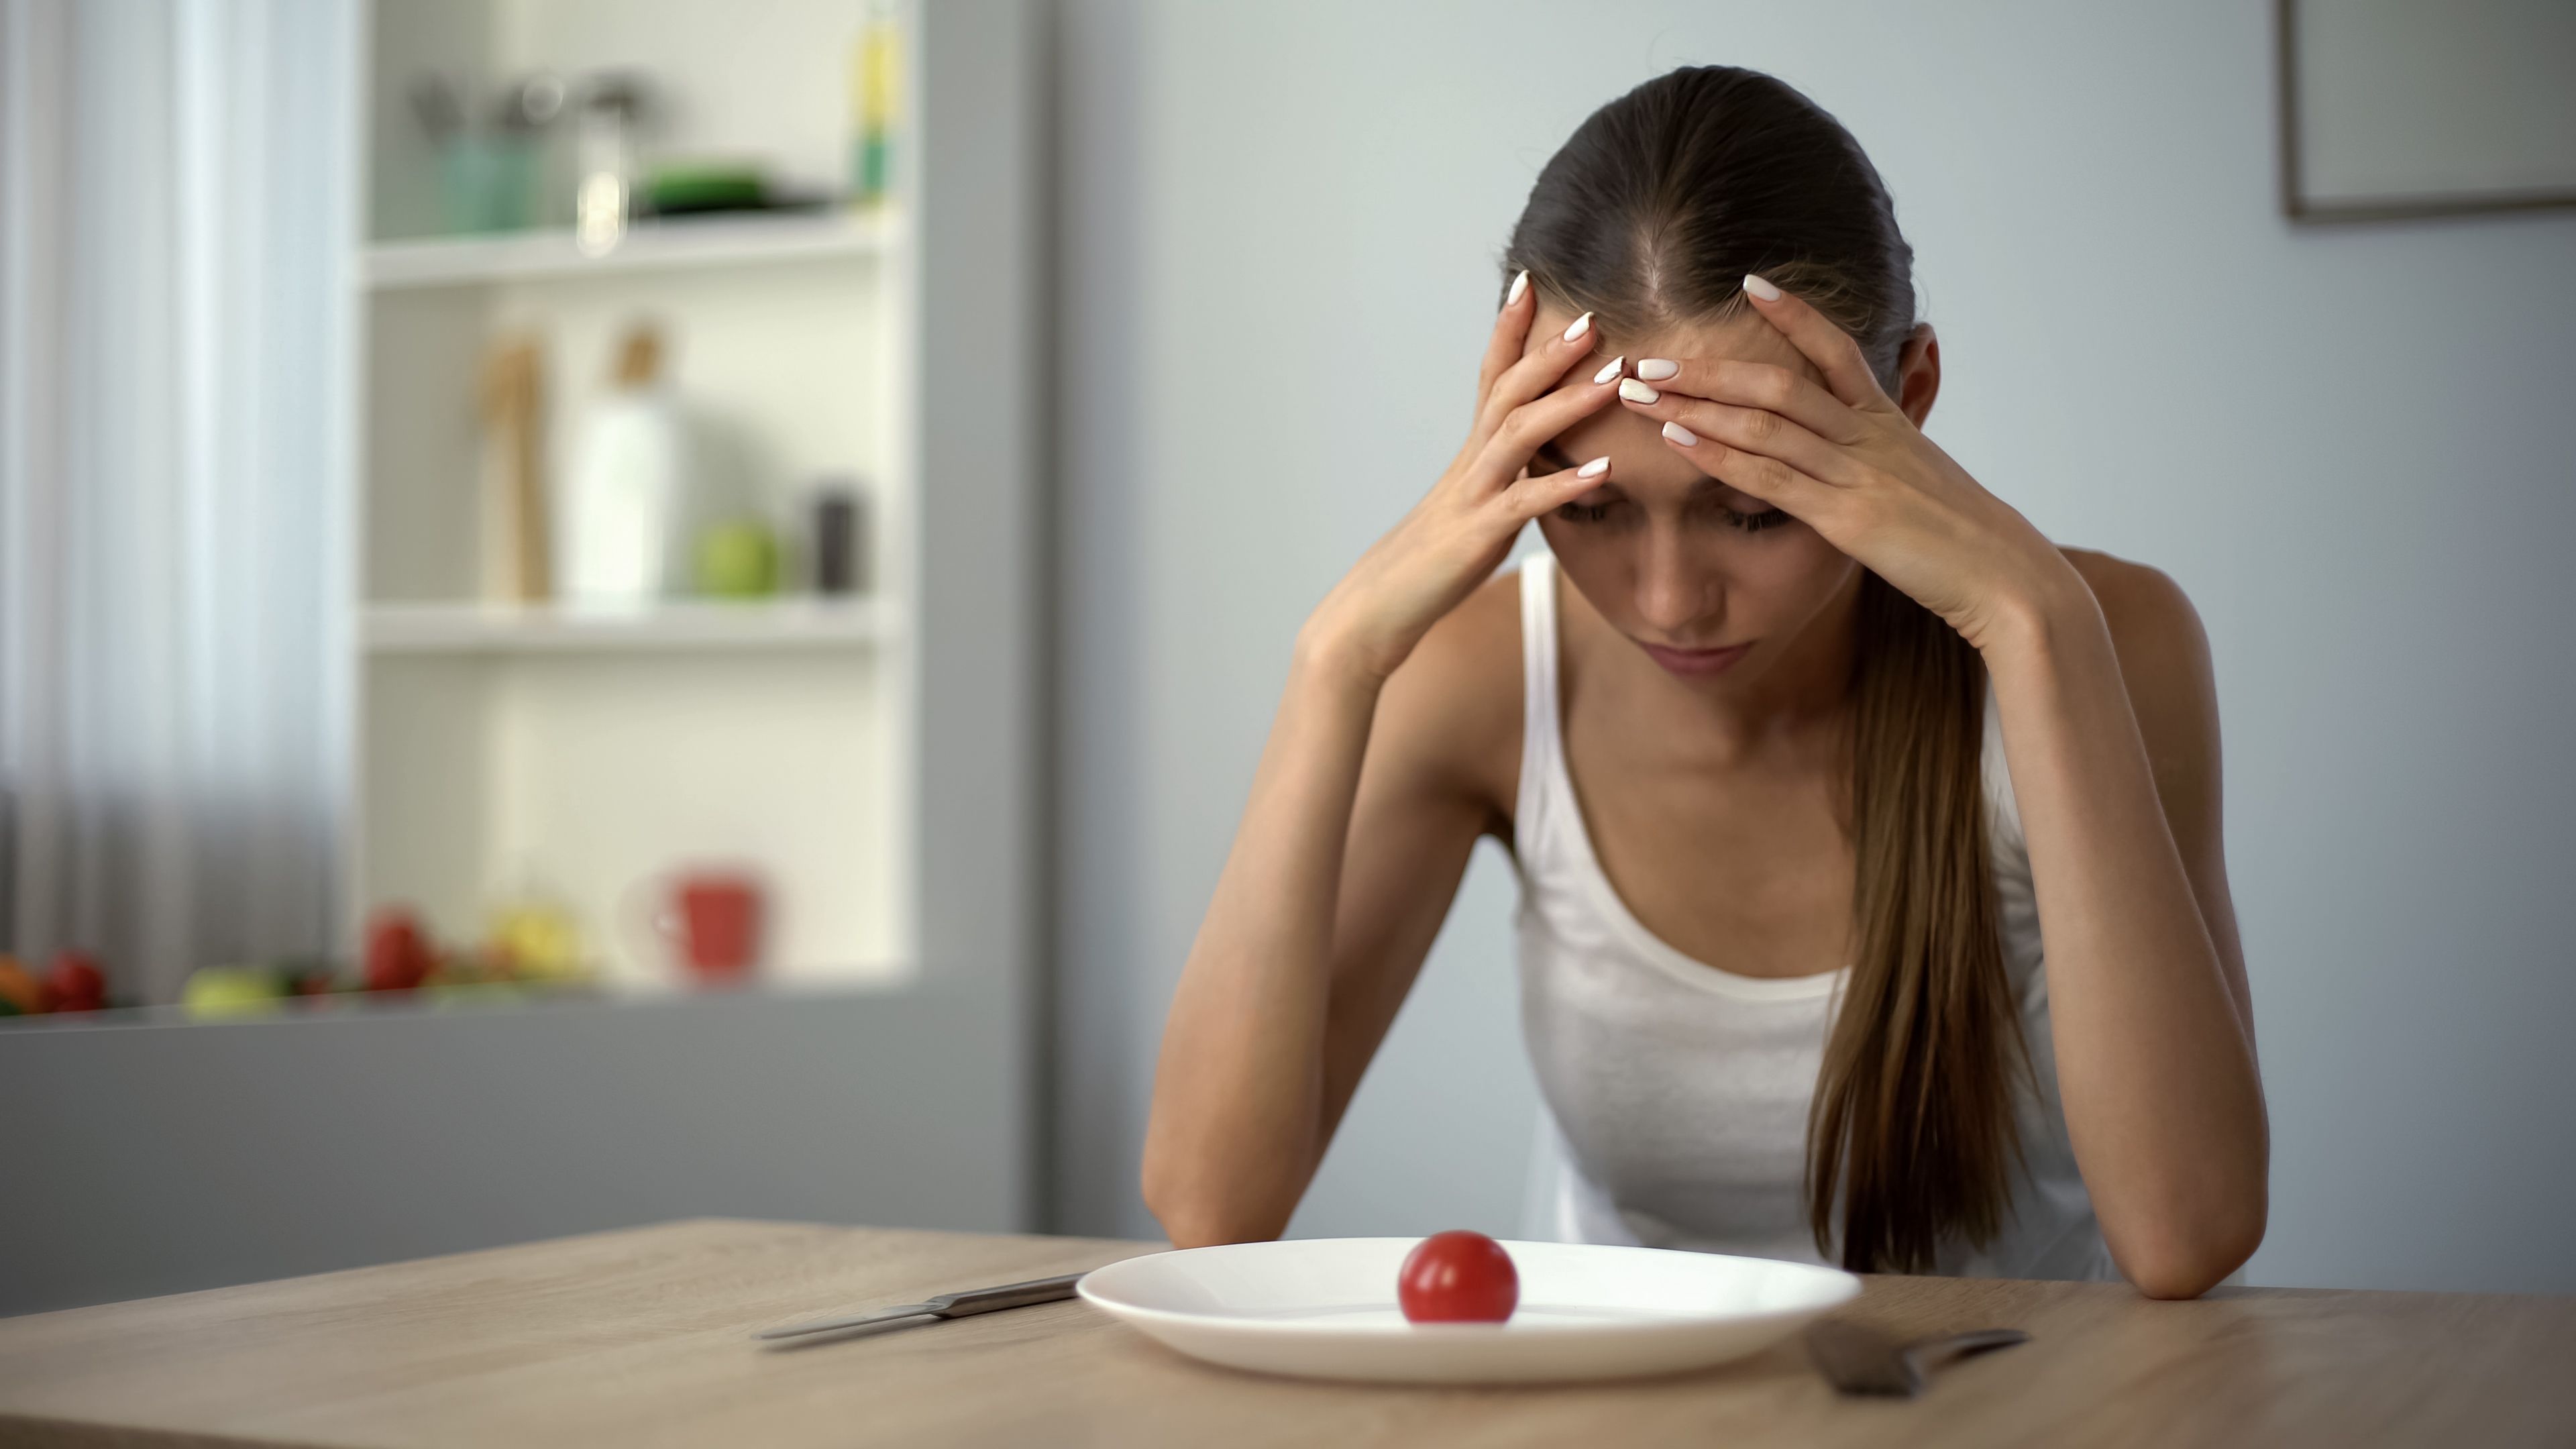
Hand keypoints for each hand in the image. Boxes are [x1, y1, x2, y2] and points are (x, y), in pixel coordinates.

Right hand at [1302, 275, 1623, 681]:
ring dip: (1568, 400)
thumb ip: (1504, 481)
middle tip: (1593, 317)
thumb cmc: (1427, 565)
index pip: (1489, 376)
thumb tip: (1541, 465)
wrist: (1377, 610)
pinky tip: (1606, 469)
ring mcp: (1472, 496)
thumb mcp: (1470, 511)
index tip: (1531, 282)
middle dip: (1549, 350)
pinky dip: (1566, 483)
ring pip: (1518, 432)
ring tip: (1614, 376)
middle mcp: (1470, 464)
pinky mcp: (1478, 534)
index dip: (1508, 329)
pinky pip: (1525, 501)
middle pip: (1507, 389)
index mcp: (1470, 455)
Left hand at [1611, 276, 2084, 653]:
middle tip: (1645, 356)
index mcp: (1888, 423)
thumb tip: (1873, 442)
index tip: (1751, 281)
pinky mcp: (1845, 517)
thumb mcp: (1925, 483)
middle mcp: (1868, 436)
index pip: (1838, 350)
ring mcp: (1856, 473)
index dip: (1794, 313)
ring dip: (1694, 404)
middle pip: (1779, 382)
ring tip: (1639, 390)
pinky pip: (1770, 478)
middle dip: (1707, 368)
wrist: (2005, 578)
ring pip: (1765, 422)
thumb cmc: (1963, 539)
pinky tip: (1675, 441)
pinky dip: (1717, 454)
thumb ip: (1888, 457)